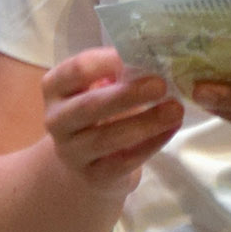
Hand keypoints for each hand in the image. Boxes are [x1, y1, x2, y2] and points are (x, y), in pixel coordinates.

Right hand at [41, 48, 183, 190]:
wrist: (83, 164)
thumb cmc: (97, 114)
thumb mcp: (97, 89)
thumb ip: (116, 75)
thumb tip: (152, 59)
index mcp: (55, 88)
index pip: (77, 70)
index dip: (108, 61)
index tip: (140, 55)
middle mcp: (56, 120)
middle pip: (89, 106)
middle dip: (127, 94)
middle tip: (161, 84)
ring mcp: (72, 151)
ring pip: (108, 138)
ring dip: (145, 122)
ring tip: (175, 109)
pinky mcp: (93, 176)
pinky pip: (124, 161)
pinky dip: (150, 144)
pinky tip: (171, 130)